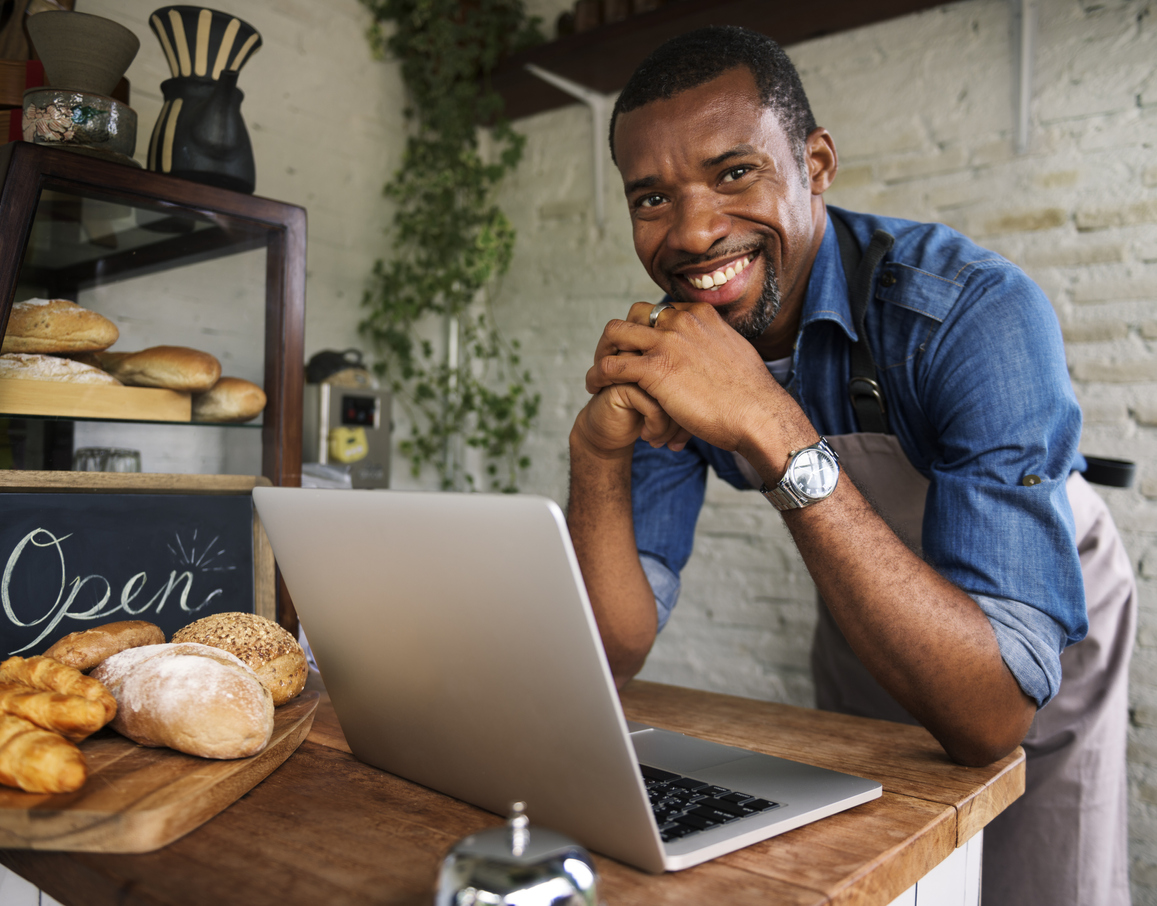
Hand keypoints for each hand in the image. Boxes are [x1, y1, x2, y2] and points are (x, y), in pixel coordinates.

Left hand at [586, 300, 787, 453]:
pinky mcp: (654, 369)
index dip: (644, 330)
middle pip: (633, 315)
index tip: (639, 350)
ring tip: (598, 373)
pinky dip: (596, 376)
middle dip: (619, 336)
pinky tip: (594, 388)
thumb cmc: (751, 395)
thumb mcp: (734, 353)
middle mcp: (681, 321)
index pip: (659, 311)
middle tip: (612, 358)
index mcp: (700, 315)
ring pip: (614, 334)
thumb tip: (713, 351)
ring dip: (601, 352)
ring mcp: (666, 342)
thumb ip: (715, 345)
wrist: (759, 414)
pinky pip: (609, 366)